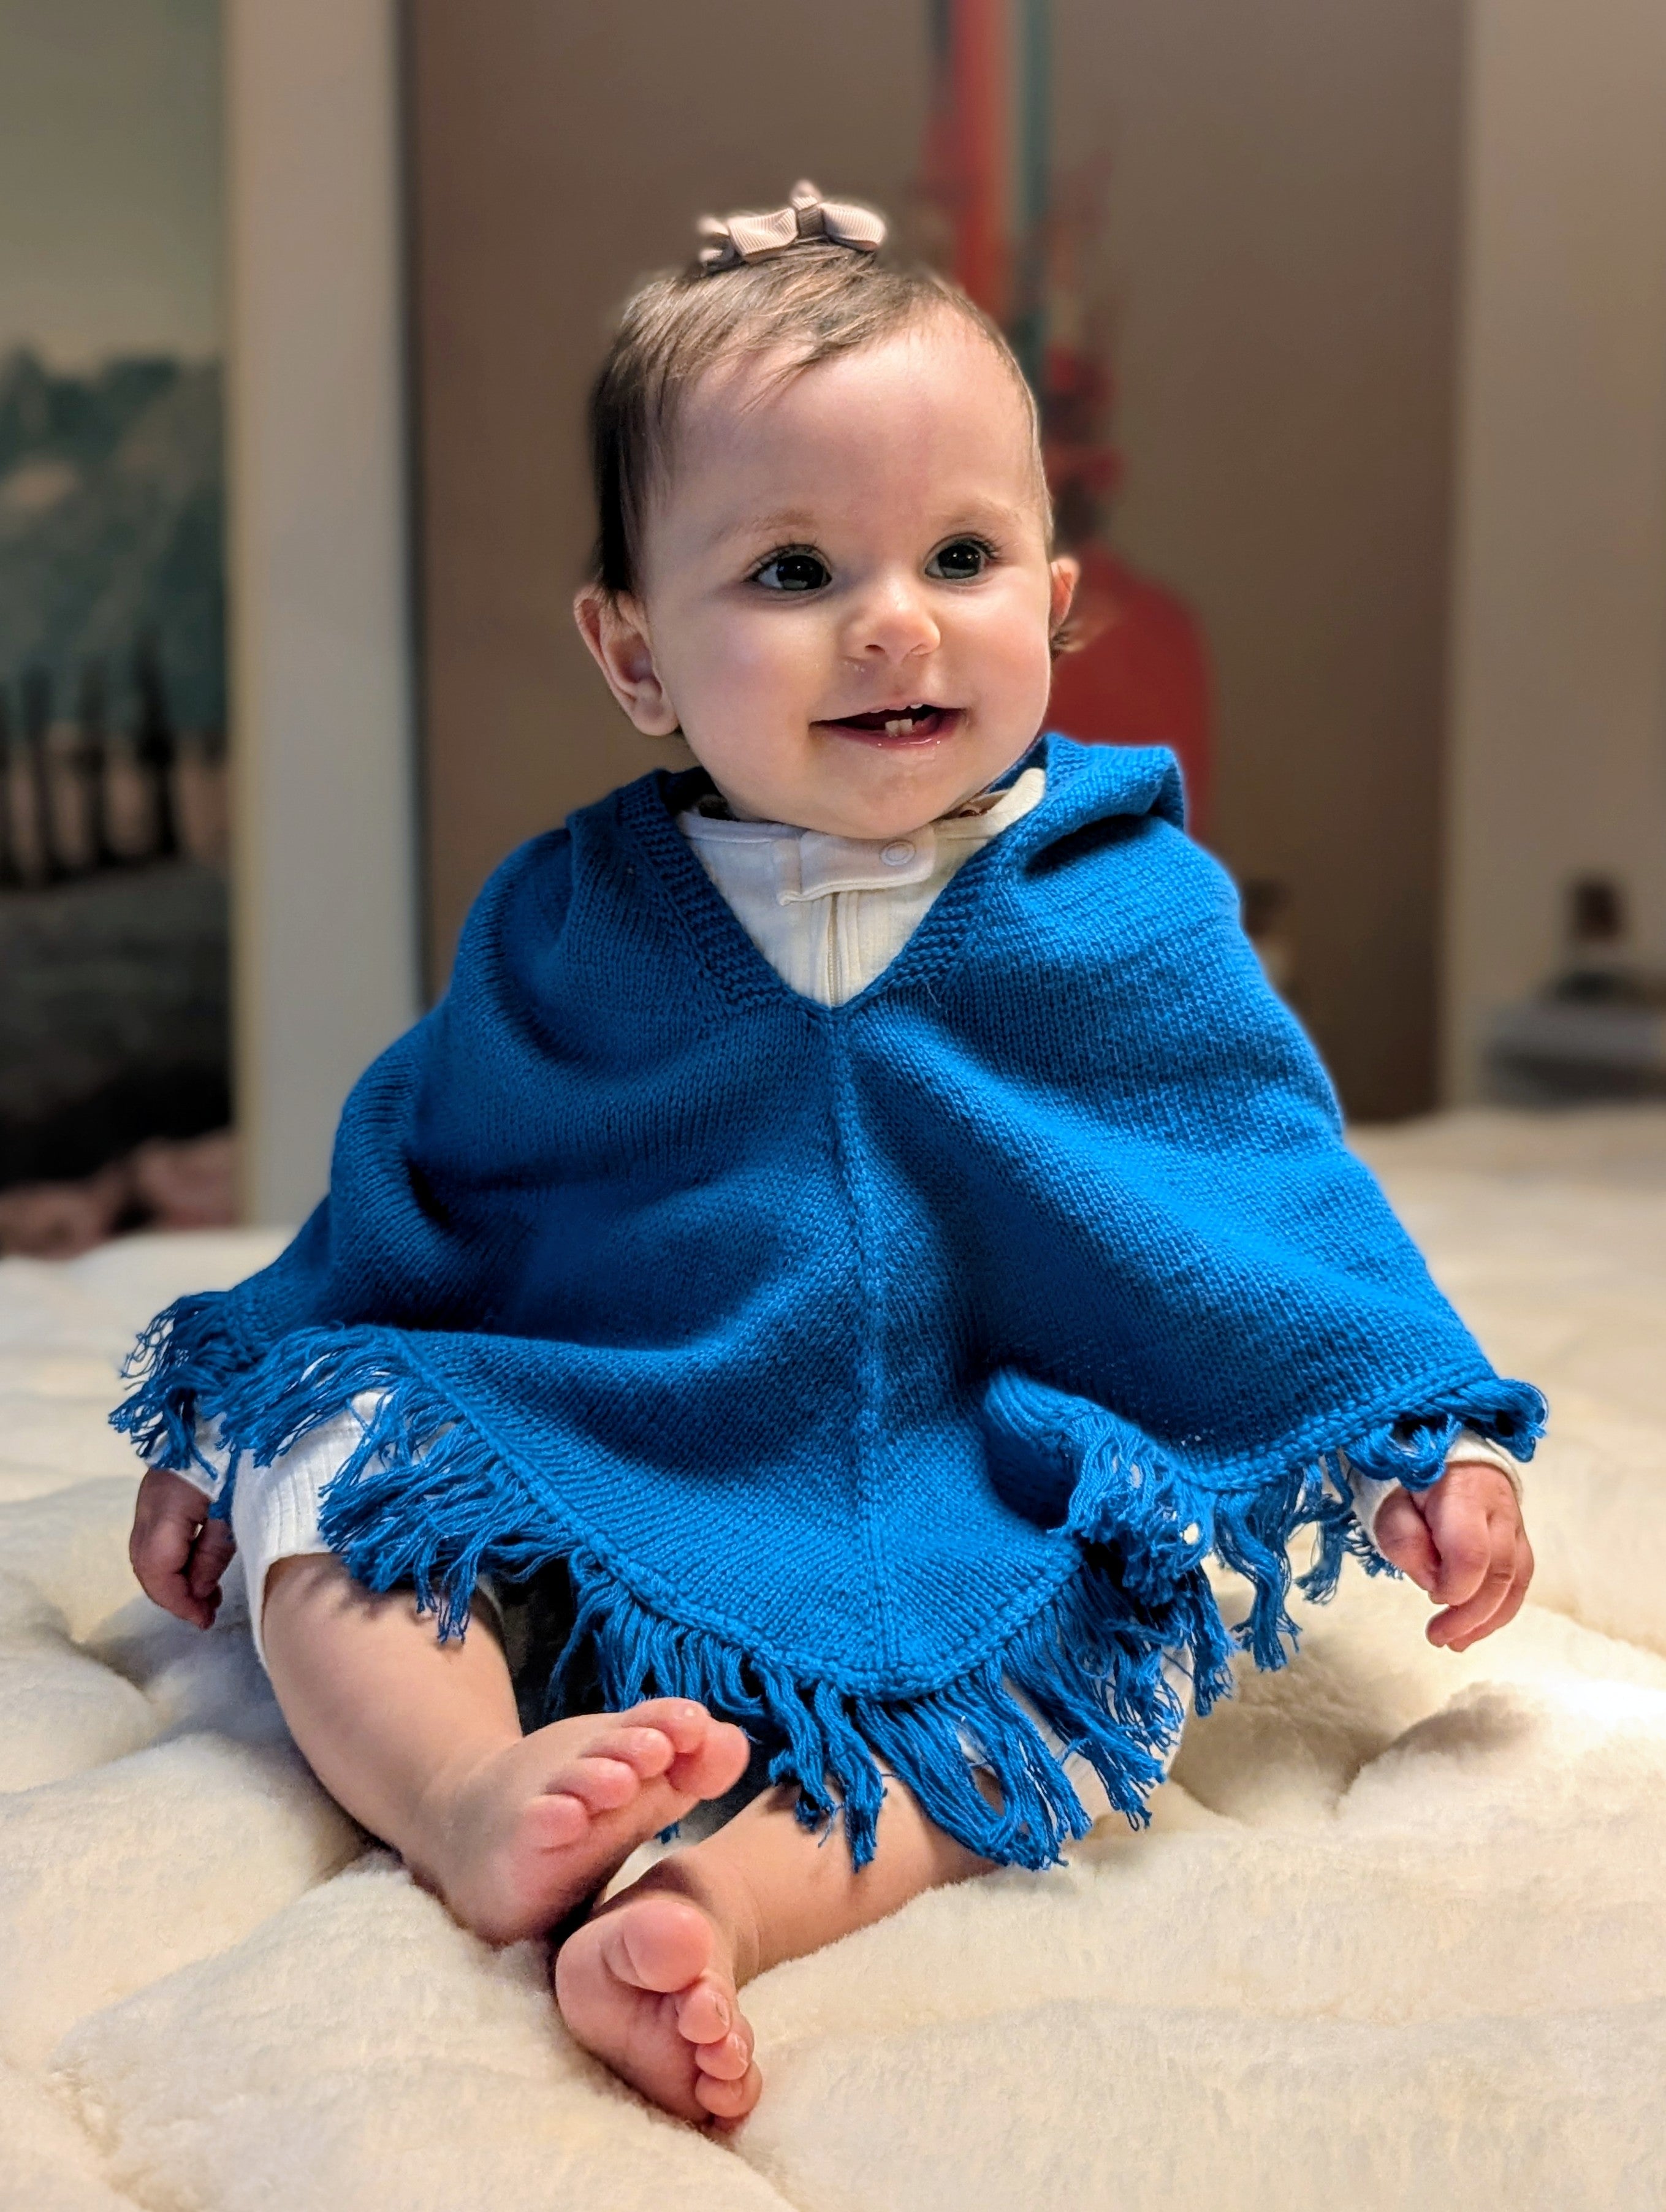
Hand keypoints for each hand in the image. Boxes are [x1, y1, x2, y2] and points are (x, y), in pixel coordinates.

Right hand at [129, 1464, 236, 1629]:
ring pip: (148, 1551)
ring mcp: (152, 1494)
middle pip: (147, 1563)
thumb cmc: (244, 1456)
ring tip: (207, 1596)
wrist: (237, 1407)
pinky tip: (199, 1567)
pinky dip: (174, 1557)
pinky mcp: (162, 1489)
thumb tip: (199, 1593)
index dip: (179, 1600)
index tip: (205, 1620)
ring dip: (173, 1578)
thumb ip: (213, 1553)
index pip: (158, 1568)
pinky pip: (157, 1535)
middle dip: (173, 1594)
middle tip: (206, 1613)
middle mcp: (149, 1502)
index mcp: (167, 1506)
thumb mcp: (237, 1510)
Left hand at [1372, 1460, 1531, 1650]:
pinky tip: (1477, 1626)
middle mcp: (1500, 1508)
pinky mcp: (1519, 1535)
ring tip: (1457, 1642)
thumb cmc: (1407, 1477)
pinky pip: (1519, 1577)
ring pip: (1516, 1580)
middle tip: (1439, 1638)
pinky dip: (1500, 1607)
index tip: (1431, 1600)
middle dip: (1471, 1616)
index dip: (1455, 1588)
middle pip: (1500, 1573)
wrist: (1437, 1445)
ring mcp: (1515, 1522)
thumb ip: (1405, 1541)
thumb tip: (1434, 1583)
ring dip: (1489, 1619)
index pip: (1473, 1554)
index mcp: (1465, 1493)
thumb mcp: (1388, 1503)